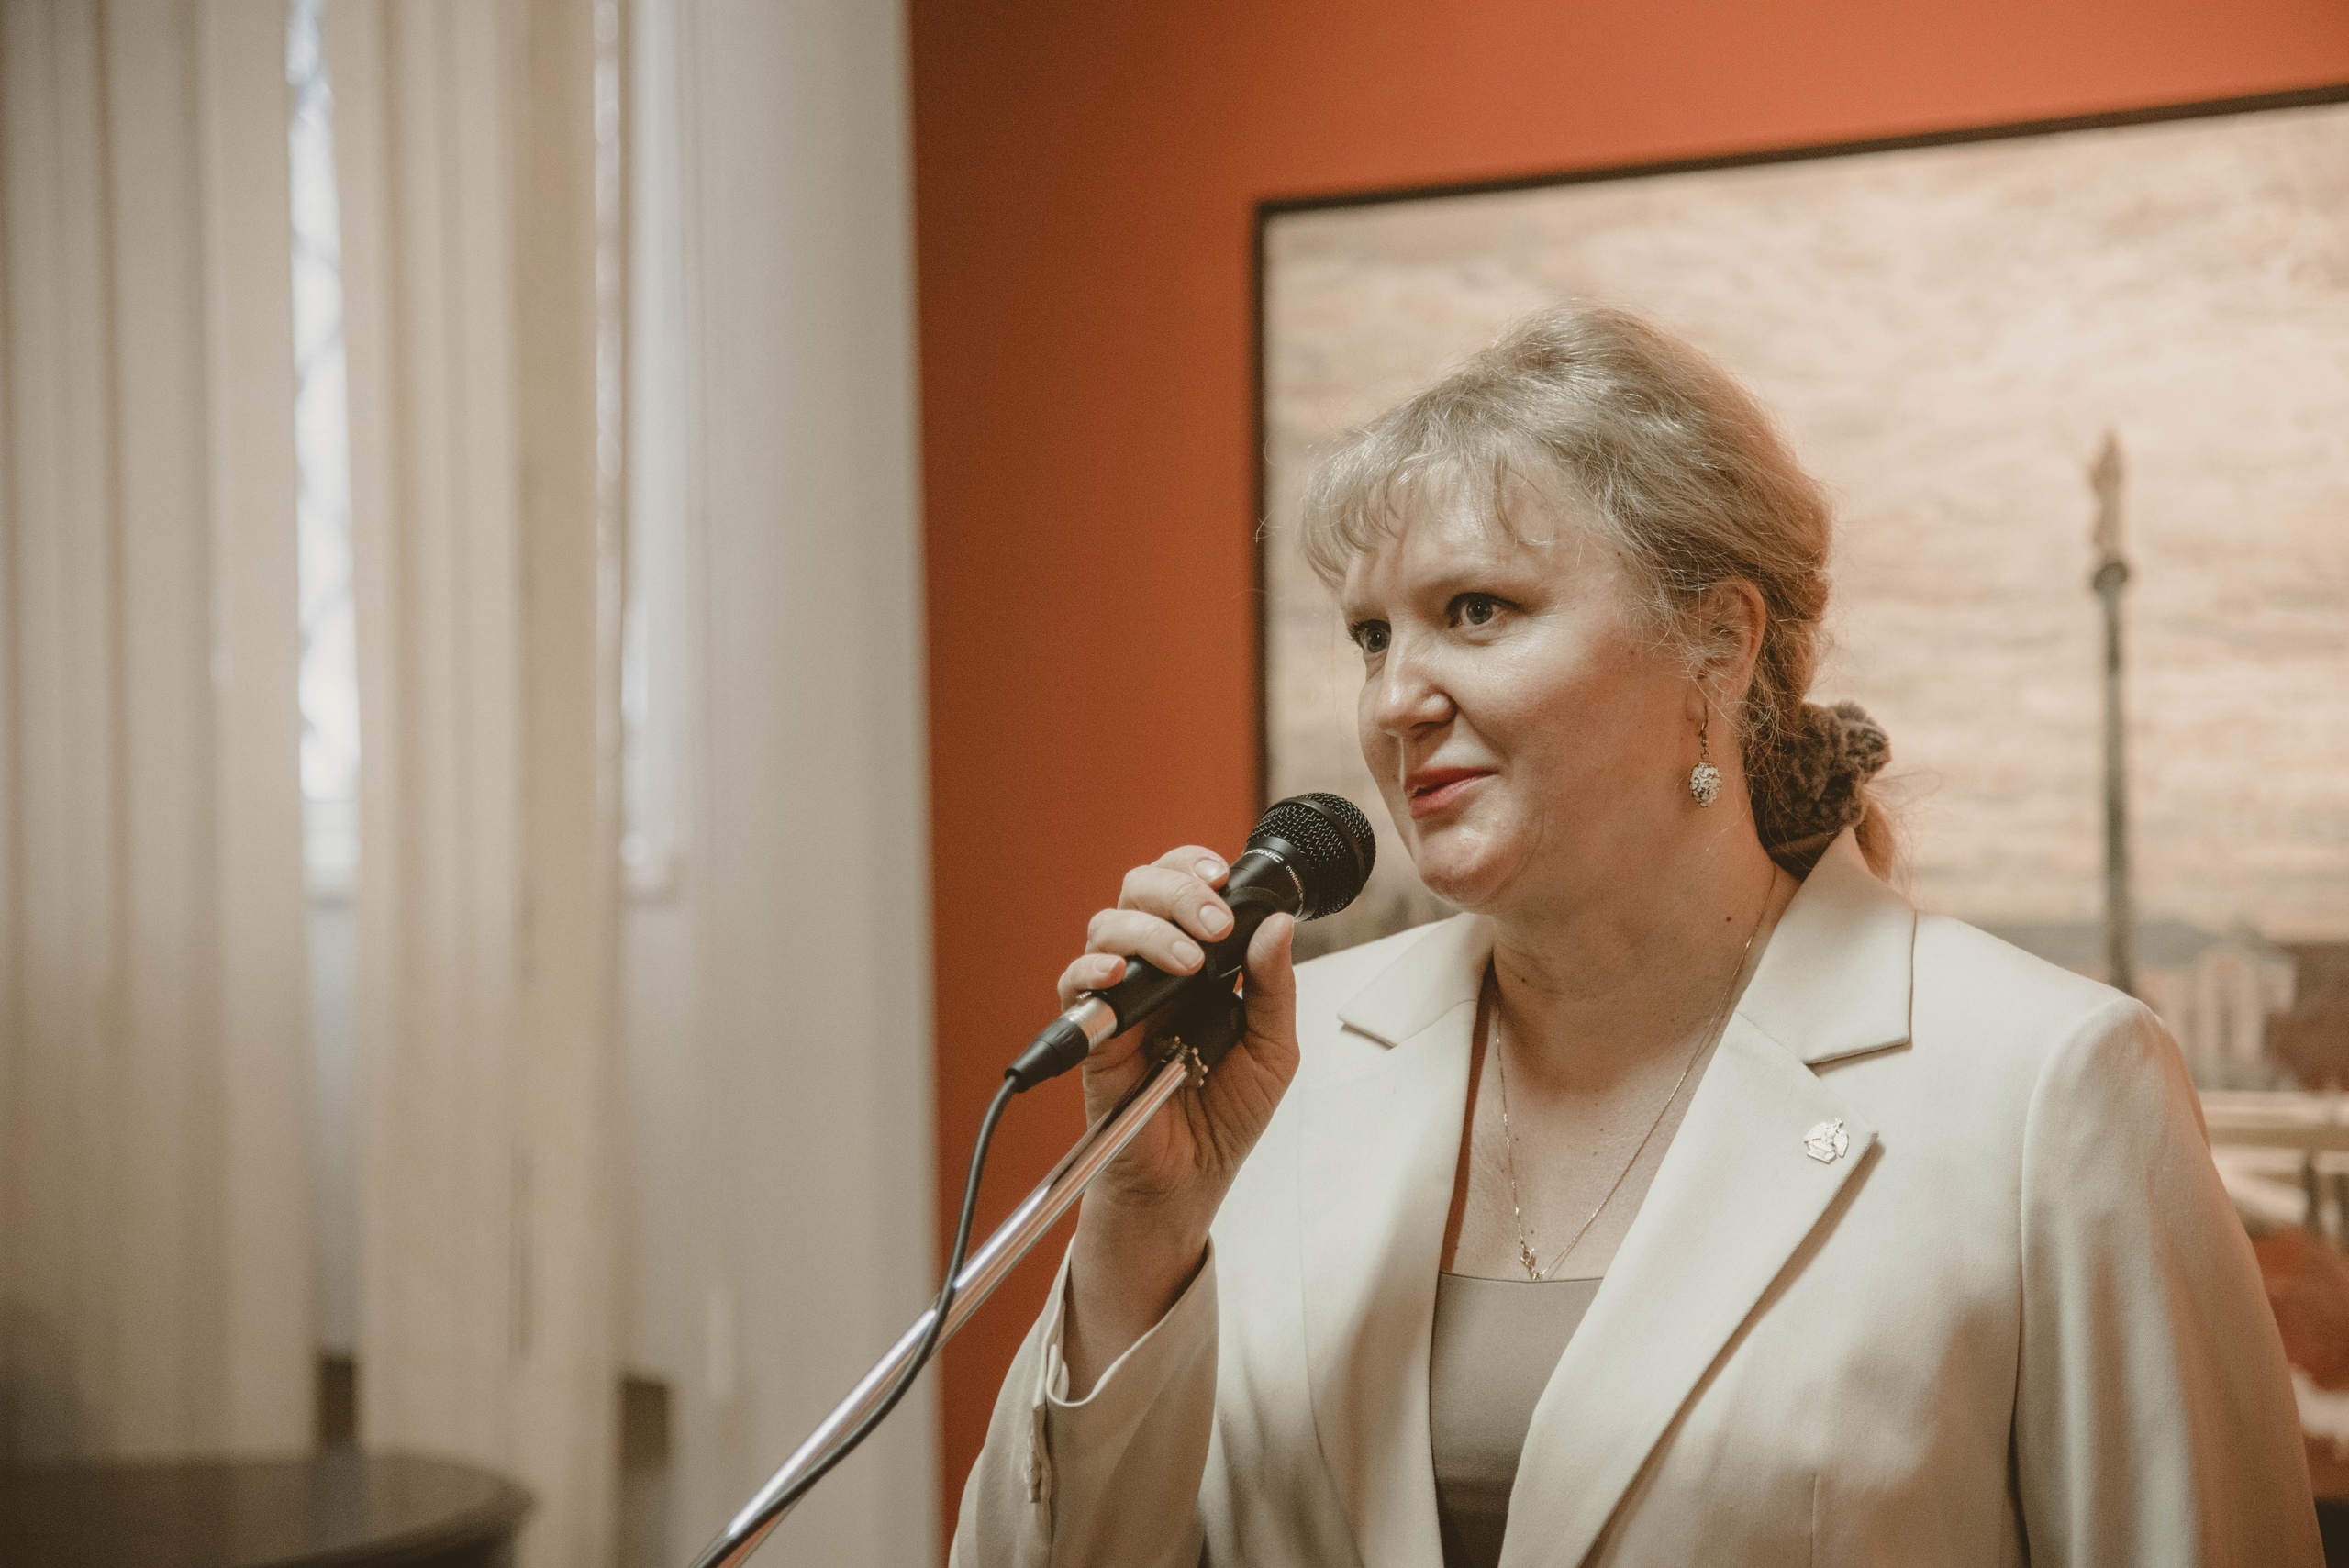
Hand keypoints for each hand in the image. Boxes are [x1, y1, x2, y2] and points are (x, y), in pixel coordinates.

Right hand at [1054, 844, 1298, 1392]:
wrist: (1190, 1180)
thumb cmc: (1225, 1116)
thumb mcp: (1272, 1049)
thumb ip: (1273, 987)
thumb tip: (1278, 925)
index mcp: (1198, 962)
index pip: (1184, 888)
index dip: (1194, 868)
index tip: (1221, 874)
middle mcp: (1153, 969)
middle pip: (1141, 891)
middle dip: (1177, 892)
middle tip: (1213, 925)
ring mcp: (1120, 998)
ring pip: (1107, 926)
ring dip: (1149, 931)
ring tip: (1188, 962)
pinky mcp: (1092, 1034)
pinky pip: (1074, 987)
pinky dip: (1091, 972)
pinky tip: (1118, 978)